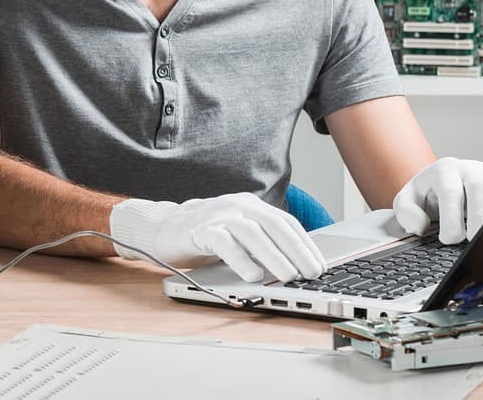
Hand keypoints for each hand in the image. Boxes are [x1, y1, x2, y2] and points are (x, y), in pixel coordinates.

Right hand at [109, 192, 326, 282]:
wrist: (162, 227)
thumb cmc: (205, 235)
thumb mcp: (238, 235)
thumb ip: (261, 244)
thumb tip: (294, 266)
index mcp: (251, 205)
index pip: (286, 222)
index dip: (305, 243)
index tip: (320, 265)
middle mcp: (238, 205)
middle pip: (274, 225)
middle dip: (297, 250)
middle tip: (312, 273)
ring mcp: (218, 215)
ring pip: (252, 232)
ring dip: (274, 255)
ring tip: (289, 276)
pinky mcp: (199, 228)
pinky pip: (224, 243)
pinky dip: (241, 259)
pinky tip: (252, 276)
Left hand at [392, 157, 482, 244]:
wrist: (445, 182)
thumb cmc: (428, 195)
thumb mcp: (407, 200)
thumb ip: (406, 211)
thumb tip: (420, 226)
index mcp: (445, 171)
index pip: (451, 192)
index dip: (451, 217)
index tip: (449, 239)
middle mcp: (471, 170)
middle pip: (479, 189)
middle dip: (478, 216)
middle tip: (473, 240)